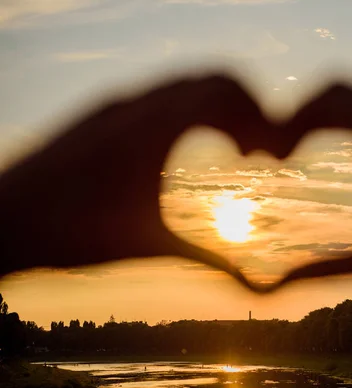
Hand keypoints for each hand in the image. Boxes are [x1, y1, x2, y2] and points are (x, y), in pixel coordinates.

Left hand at [0, 74, 276, 288]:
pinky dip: (189, 108)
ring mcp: (119, 104)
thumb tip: (256, 286)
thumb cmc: (73, 235)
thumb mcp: (150, 247)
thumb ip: (208, 261)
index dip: (260, 120)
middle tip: (255, 149)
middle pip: (213, 79)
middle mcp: (138, 104)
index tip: (267, 157)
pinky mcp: (104, 112)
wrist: (4, 219)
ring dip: (218, 106)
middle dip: (247, 107)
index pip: (227, 95)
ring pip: (186, 83)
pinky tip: (184, 145)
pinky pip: (160, 94)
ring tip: (229, 145)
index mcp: (155, 129)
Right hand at [272, 83, 351, 302]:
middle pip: (346, 91)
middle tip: (279, 148)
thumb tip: (270, 287)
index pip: (335, 101)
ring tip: (301, 146)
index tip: (274, 152)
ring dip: (330, 114)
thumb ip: (324, 268)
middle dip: (305, 112)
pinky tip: (345, 150)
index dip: (294, 120)